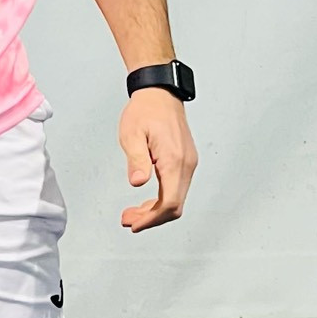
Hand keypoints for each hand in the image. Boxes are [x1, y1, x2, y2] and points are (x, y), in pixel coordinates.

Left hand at [118, 89, 197, 230]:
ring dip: (156, 210)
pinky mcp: (185, 160)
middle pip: (175, 206)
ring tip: (133, 213)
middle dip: (151, 218)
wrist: (160, 93)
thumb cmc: (146, 110)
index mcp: (174, 160)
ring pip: (177, 199)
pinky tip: (146, 201)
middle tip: (129, 220)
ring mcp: (188, 163)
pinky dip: (162, 199)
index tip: (135, 224)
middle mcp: (186, 164)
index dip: (152, 219)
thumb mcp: (132, 134)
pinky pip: (177, 188)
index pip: (170, 203)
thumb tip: (138, 183)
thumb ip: (136, 160)